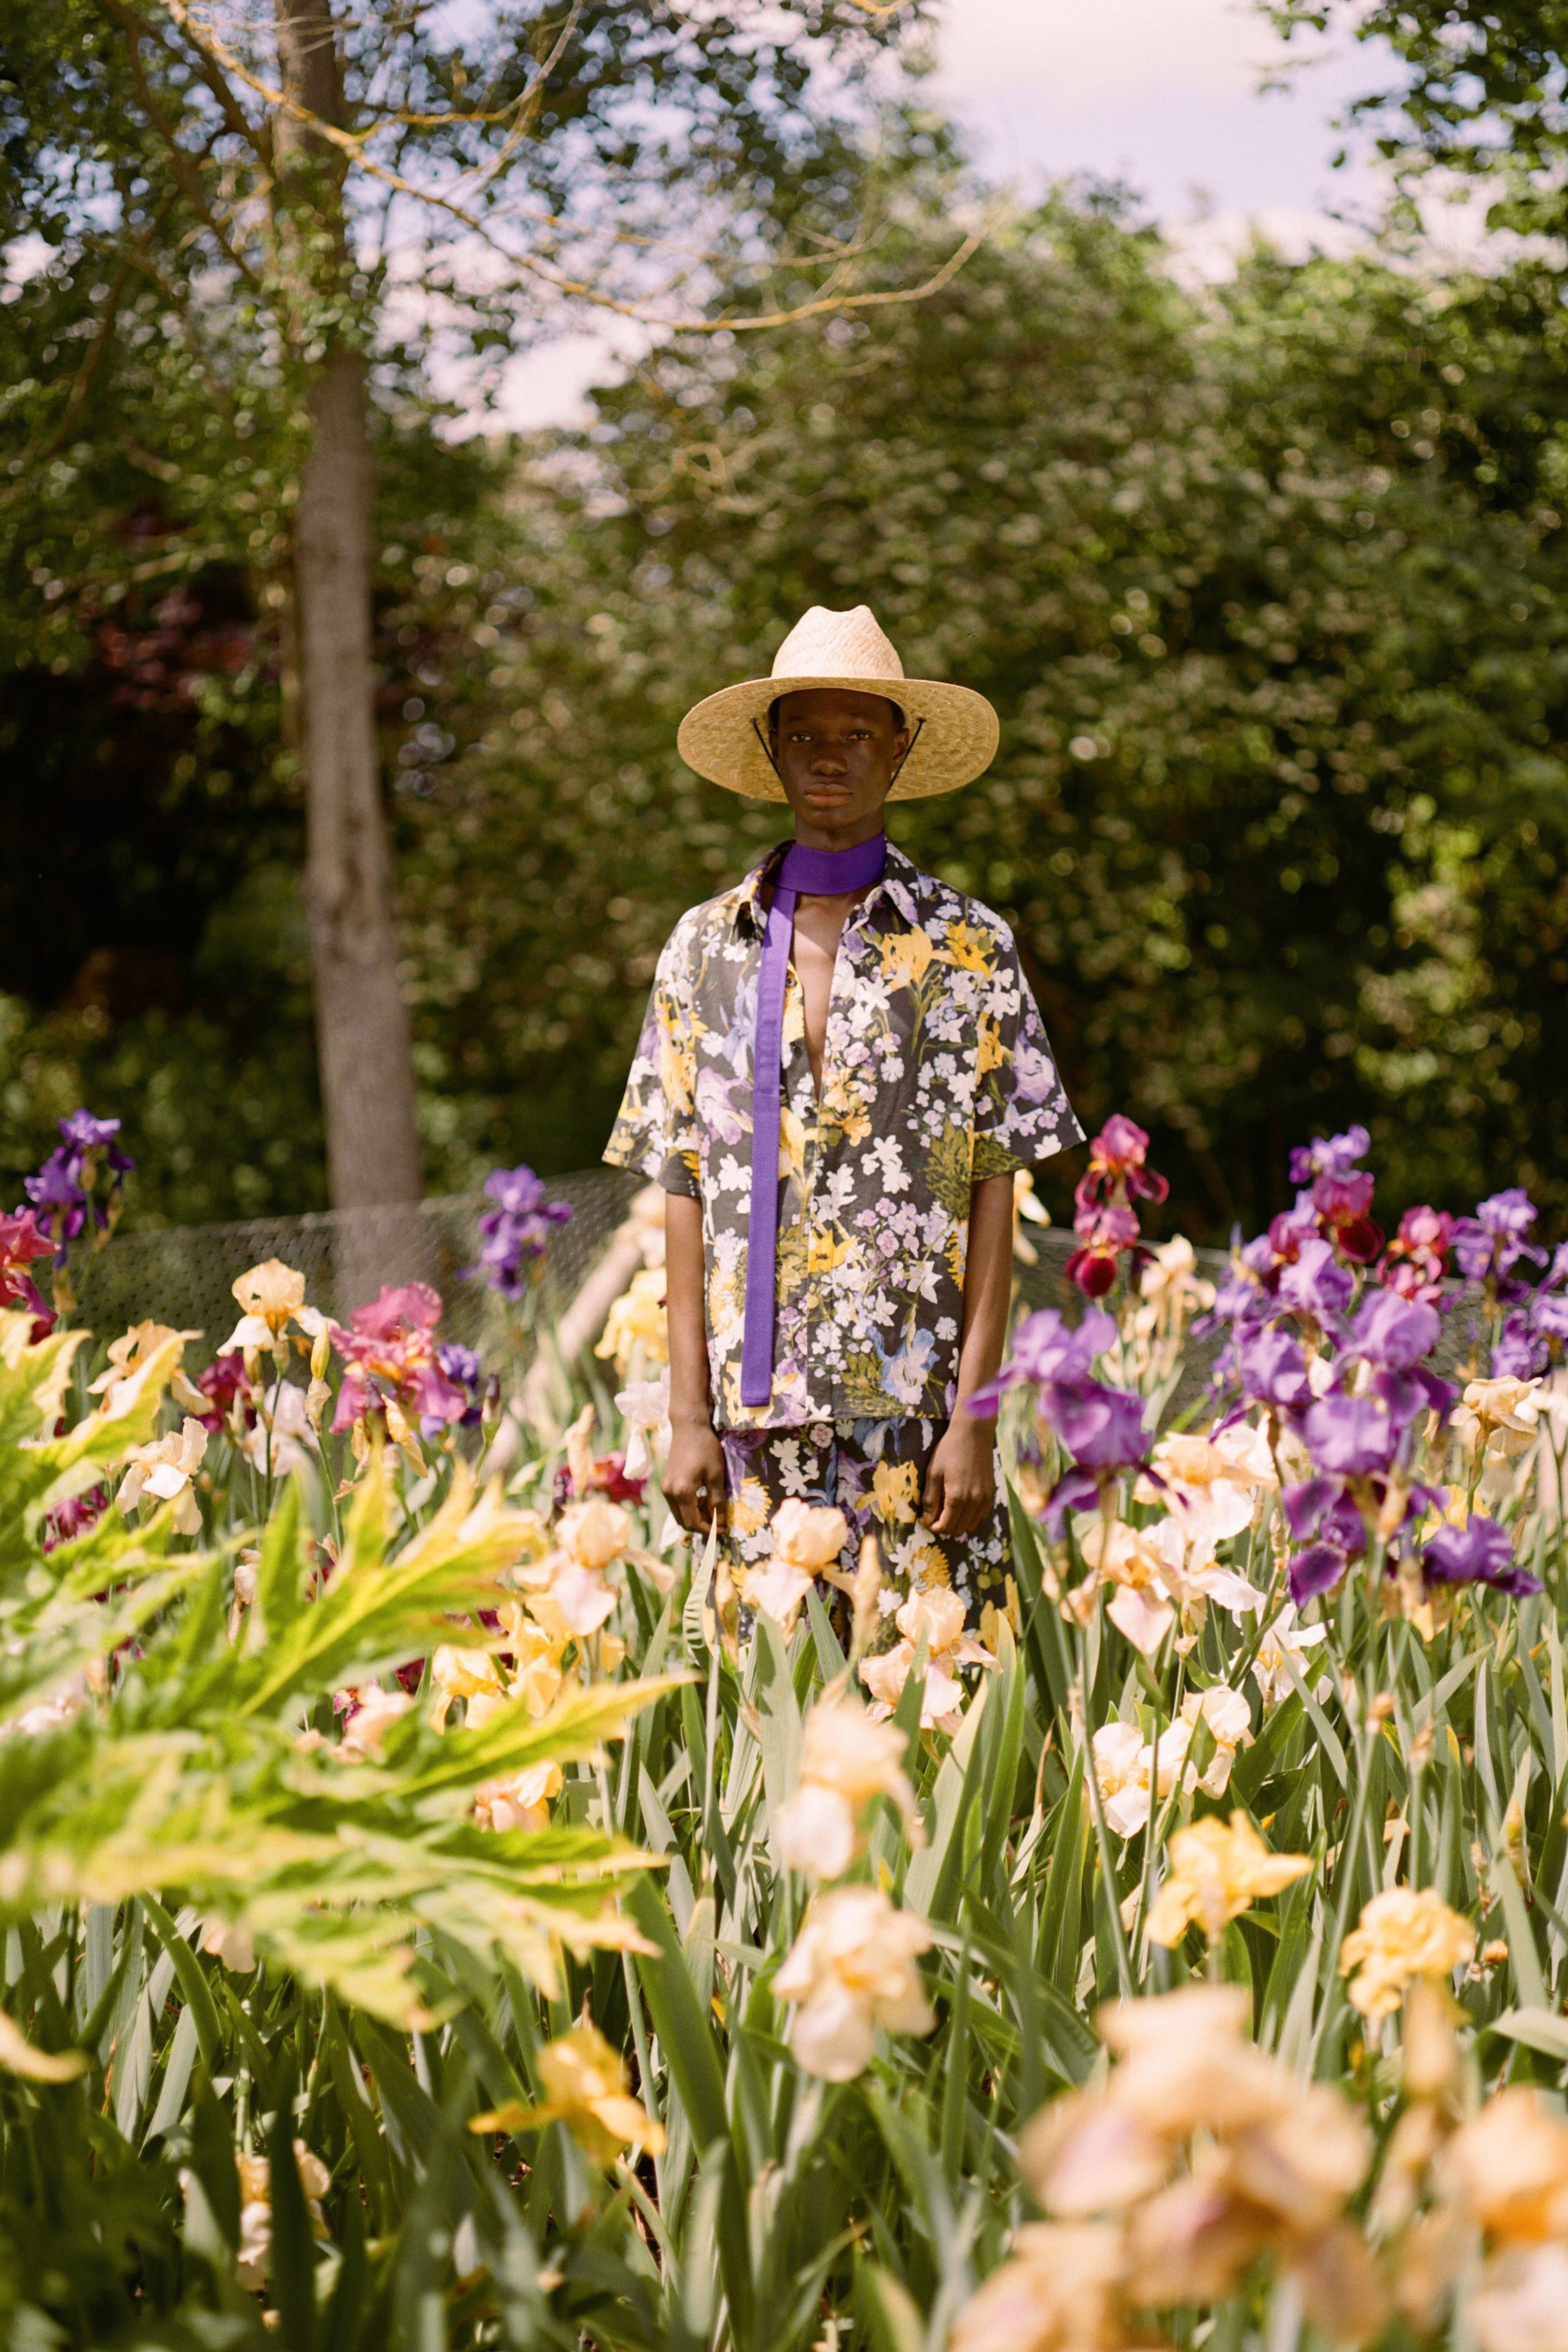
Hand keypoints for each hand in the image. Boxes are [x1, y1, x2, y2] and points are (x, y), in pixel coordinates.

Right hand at [662, 1418, 726, 1537]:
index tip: (722, 1532)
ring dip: (695, 1516)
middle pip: (683, 1521)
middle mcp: (669, 1493)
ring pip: (679, 1514)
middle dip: (701, 1526)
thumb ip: (717, 1501)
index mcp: (681, 1492)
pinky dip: (689, 1507)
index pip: (693, 1523)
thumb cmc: (705, 1448)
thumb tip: (720, 1523)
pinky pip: (677, 1504)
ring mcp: (665, 1488)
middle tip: (719, 1524)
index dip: (708, 1531)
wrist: (688, 1427)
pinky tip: (703, 1498)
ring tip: (713, 1509)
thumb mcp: (716, 1475)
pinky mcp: (666, 1483)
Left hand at [920, 1415, 995, 1539]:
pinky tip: (961, 1506)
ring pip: (971, 1525)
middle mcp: (974, 1501)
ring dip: (958, 1523)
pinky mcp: (991, 1492)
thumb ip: (930, 1499)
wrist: (974, 1433)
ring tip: (946, 1511)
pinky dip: (970, 1517)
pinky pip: (981, 1515)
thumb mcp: (933, 1473)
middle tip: (934, 1516)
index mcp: (957, 1497)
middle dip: (944, 1527)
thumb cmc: (949, 1449)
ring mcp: (985, 1498)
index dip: (933, 1527)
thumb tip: (926, 1519)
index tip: (925, 1520)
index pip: (945, 1526)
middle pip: (958, 1529)